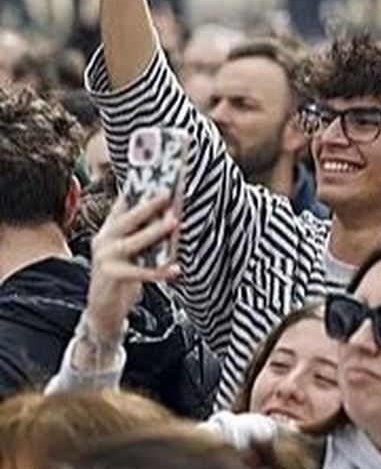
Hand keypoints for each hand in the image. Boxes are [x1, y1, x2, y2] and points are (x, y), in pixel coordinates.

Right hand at [83, 192, 179, 347]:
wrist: (103, 309)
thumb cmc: (123, 275)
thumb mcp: (131, 251)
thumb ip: (145, 235)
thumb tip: (172, 216)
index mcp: (109, 231)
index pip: (122, 205)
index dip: (135, 189)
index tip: (151, 173)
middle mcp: (103, 241)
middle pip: (126, 220)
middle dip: (147, 206)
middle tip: (167, 194)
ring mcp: (105, 259)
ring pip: (132, 243)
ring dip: (154, 232)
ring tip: (174, 222)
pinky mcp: (111, 277)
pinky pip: (139, 272)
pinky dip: (159, 271)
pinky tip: (176, 269)